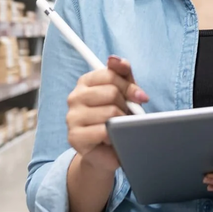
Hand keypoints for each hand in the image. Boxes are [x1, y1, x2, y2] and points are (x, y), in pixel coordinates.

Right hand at [66, 56, 148, 172]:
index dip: (129, 86)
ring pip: (110, 112)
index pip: (110, 74)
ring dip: (122, 122)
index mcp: (85, 82)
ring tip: (119, 127)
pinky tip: (113, 139)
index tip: (140, 97)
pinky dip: (115, 136)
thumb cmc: (117, 119)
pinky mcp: (75, 137)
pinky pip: (104, 131)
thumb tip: (114, 59)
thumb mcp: (124, 92)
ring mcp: (72, 117)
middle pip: (111, 92)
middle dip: (127, 105)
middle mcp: (74, 97)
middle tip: (127, 116)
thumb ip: (122, 73)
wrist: (108, 153)